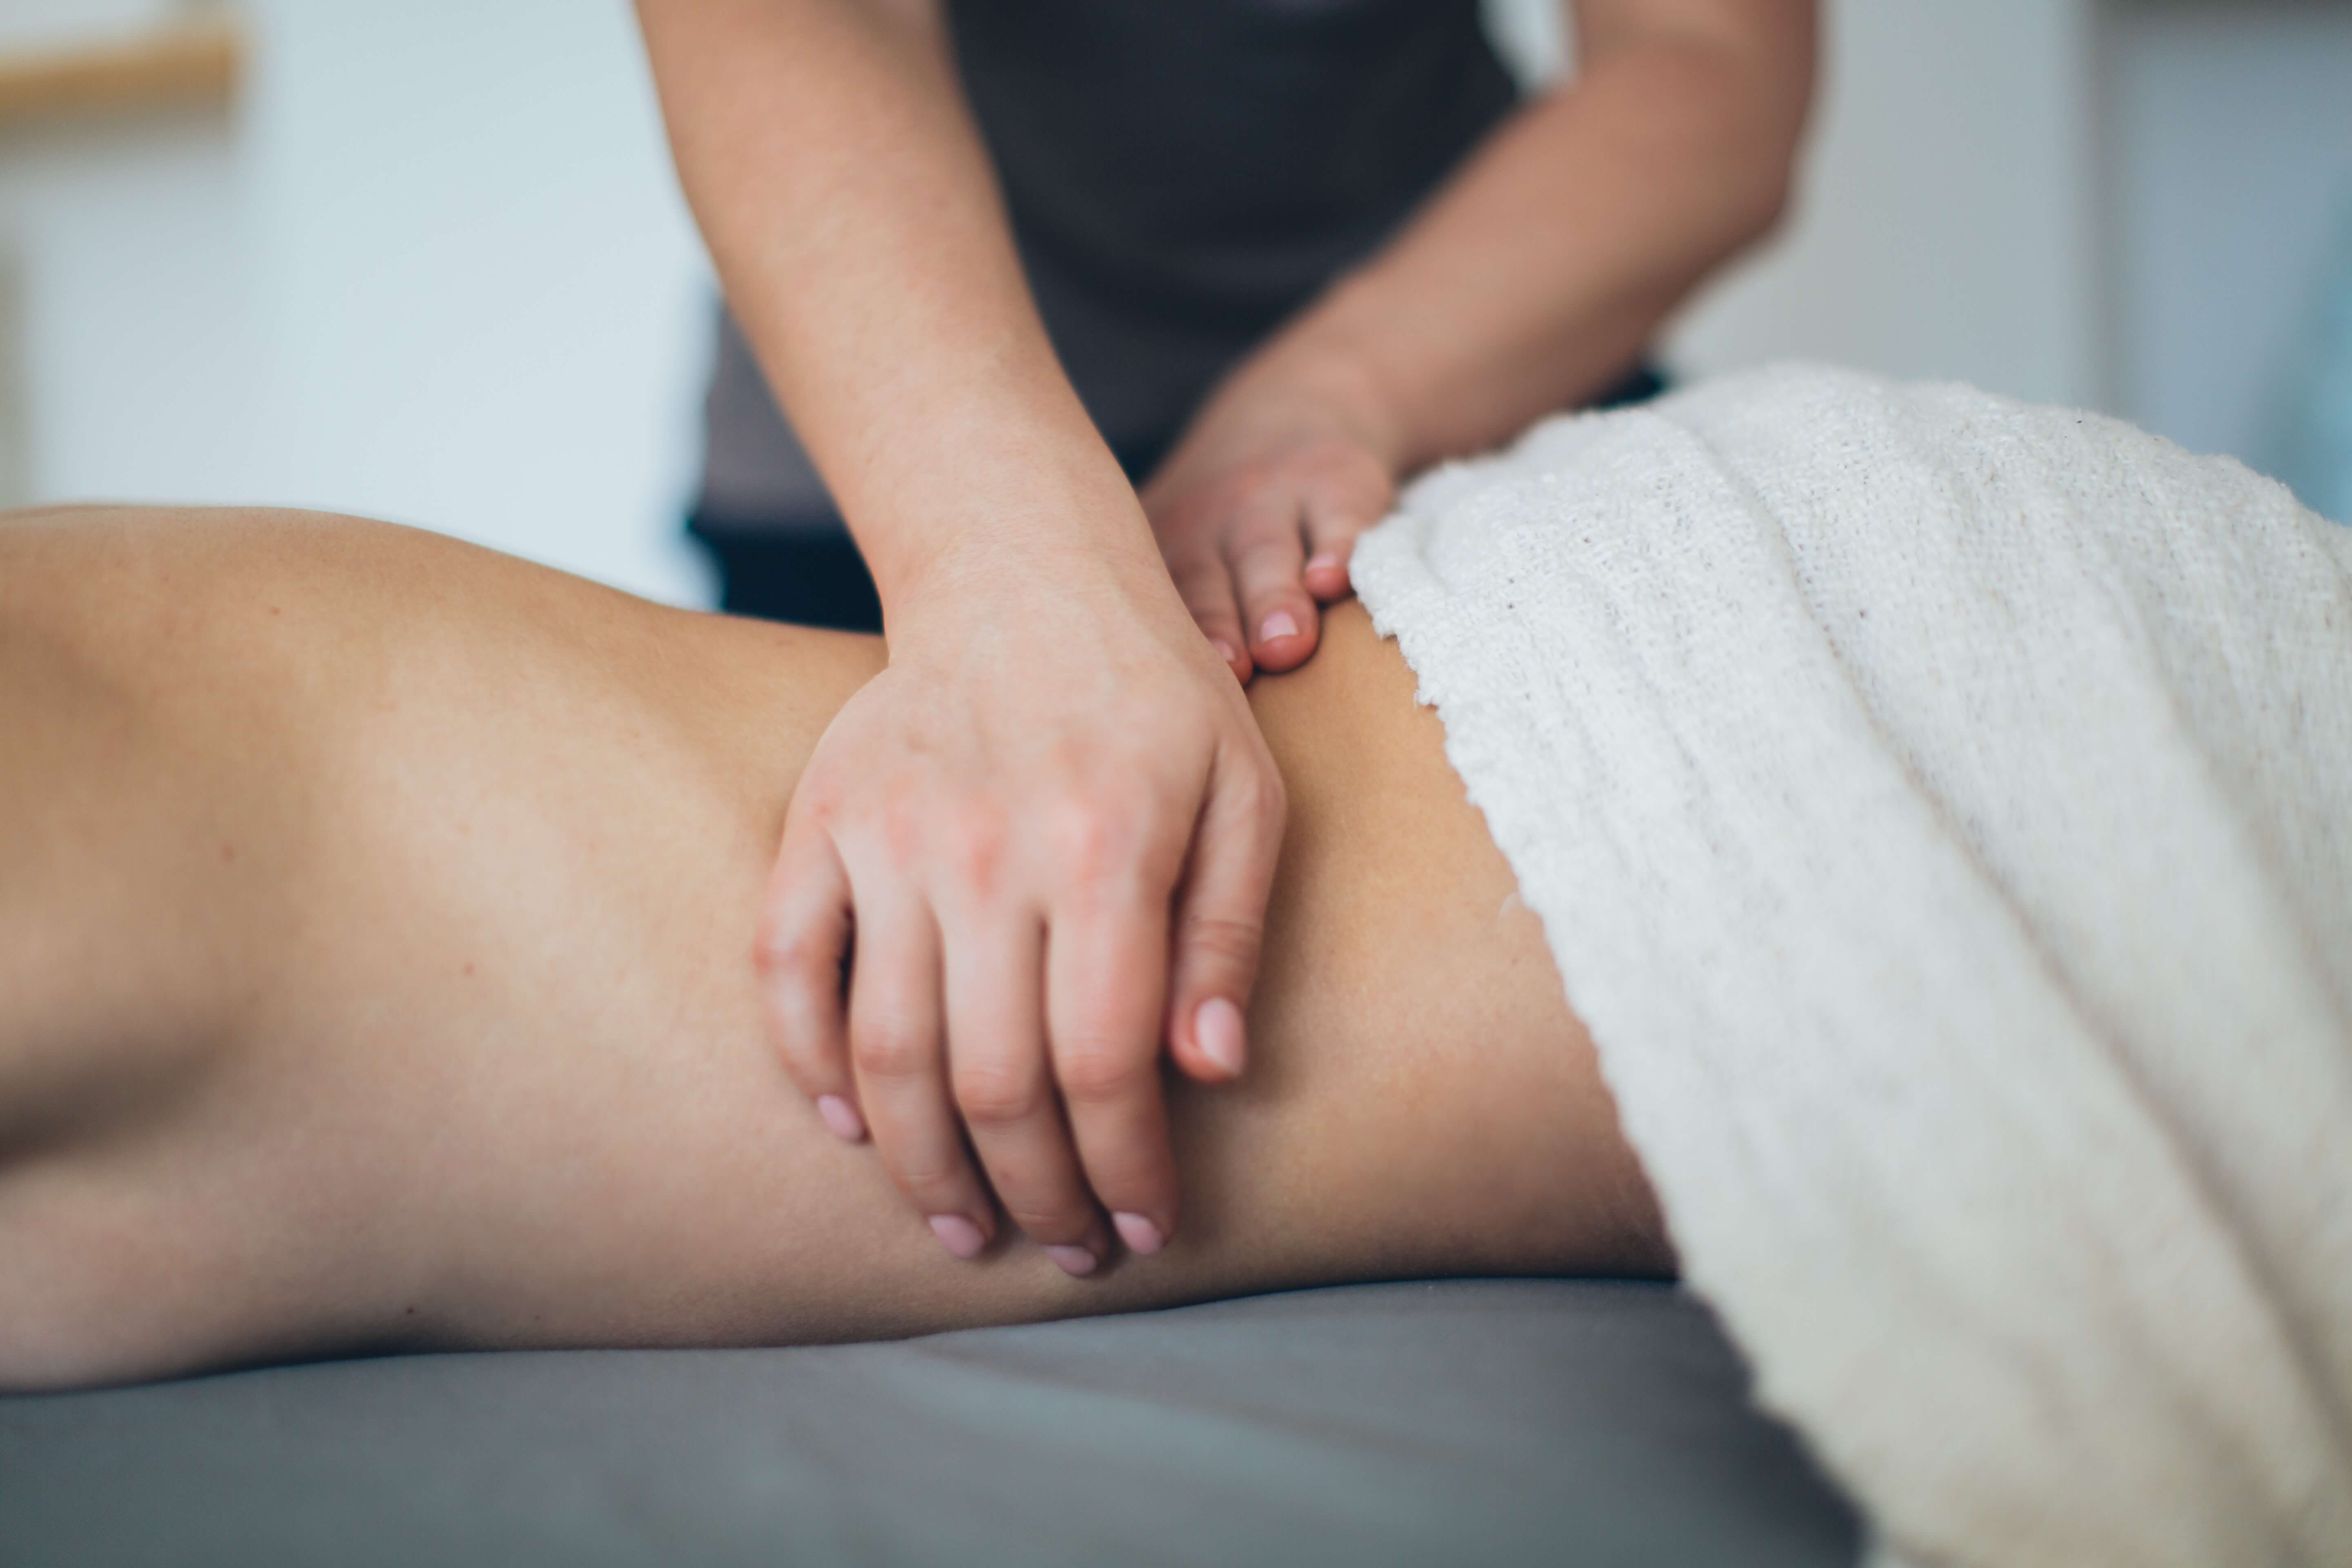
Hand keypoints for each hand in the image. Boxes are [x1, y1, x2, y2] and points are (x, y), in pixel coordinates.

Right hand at [756, 532, 1284, 1275]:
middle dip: (1036, 1194)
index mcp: (1107, 847)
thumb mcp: (1246, 796)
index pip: (1106, 1063)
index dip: (1124, 1169)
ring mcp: (888, 837)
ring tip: (966, 1228)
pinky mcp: (818, 821)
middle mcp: (987, 850)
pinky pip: (787, 967)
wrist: (1025, 574)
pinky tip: (854, 1129)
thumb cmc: (1157, 697)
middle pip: (994, 1082)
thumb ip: (1231, 933)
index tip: (1145, 1227)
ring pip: (886, 1051)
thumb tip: (1210, 1073)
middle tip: (1065, 1245)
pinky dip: (808, 1061)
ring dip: (925, 1167)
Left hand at [1142, 356, 1400, 681]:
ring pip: (1268, 553)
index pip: (1149, 606)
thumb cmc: (1216, 527)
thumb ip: (1147, 629)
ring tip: (1287, 644)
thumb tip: (1120, 756)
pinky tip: (1339, 579)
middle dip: (1218, 627)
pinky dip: (1341, 545)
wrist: (1288, 412)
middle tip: (1235, 671)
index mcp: (1158, 555)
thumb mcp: (1168, 554)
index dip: (1155, 647)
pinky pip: (1339, 516)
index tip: (1164, 692)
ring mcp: (1271, 499)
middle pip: (1206, 582)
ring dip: (1274, 597)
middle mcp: (1207, 524)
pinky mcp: (1337, 481)